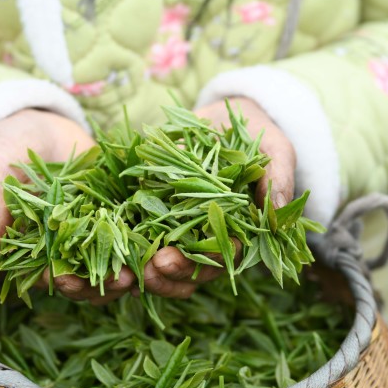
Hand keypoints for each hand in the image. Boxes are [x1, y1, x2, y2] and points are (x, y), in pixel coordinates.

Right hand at [0, 108, 132, 304]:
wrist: (39, 124)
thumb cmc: (6, 148)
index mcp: (35, 248)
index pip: (48, 275)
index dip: (59, 281)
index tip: (68, 280)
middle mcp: (69, 248)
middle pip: (88, 278)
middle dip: (103, 285)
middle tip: (120, 281)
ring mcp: (97, 232)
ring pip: (117, 263)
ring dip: (132, 271)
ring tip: (144, 269)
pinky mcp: (122, 212)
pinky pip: (138, 232)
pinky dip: (151, 242)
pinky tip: (164, 245)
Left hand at [142, 97, 295, 298]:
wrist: (222, 114)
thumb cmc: (255, 133)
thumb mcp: (273, 148)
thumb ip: (277, 177)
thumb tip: (277, 212)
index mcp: (241, 231)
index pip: (226, 257)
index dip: (207, 262)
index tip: (179, 261)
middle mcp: (209, 236)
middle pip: (192, 268)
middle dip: (171, 272)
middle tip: (153, 266)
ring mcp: (180, 227)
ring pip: (164, 261)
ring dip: (147, 269)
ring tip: (129, 267)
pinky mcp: (154, 210)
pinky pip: (138, 235)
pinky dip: (125, 245)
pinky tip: (110, 247)